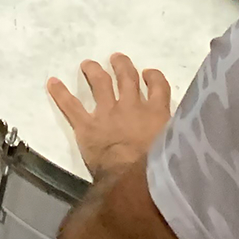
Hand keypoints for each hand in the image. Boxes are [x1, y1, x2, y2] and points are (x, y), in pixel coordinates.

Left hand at [48, 55, 172, 181]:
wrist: (134, 180)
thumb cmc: (161, 171)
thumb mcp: (179, 151)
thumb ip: (178, 138)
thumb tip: (186, 139)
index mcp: (156, 114)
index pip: (158, 86)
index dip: (153, 77)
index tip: (148, 73)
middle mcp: (131, 106)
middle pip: (127, 78)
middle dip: (121, 65)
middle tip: (116, 58)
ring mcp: (107, 113)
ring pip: (100, 84)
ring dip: (93, 71)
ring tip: (88, 64)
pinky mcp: (87, 125)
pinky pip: (71, 106)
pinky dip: (60, 93)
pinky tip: (52, 82)